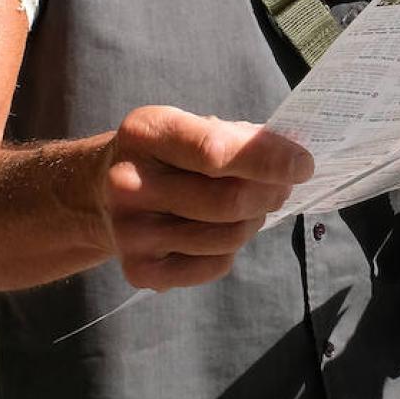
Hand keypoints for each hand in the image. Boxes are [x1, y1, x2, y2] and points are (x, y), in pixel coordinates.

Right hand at [98, 105, 313, 289]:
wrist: (95, 194)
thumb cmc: (162, 155)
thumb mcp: (186, 128)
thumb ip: (236, 138)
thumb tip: (291, 159)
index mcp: (144, 133)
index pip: (216, 151)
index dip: (268, 159)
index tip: (303, 164)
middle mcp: (130, 183)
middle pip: (227, 201)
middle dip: (270, 193)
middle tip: (284, 186)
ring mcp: (131, 232)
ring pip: (225, 237)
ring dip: (254, 221)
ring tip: (253, 207)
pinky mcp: (139, 271)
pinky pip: (213, 266)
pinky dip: (232, 250)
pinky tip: (222, 231)